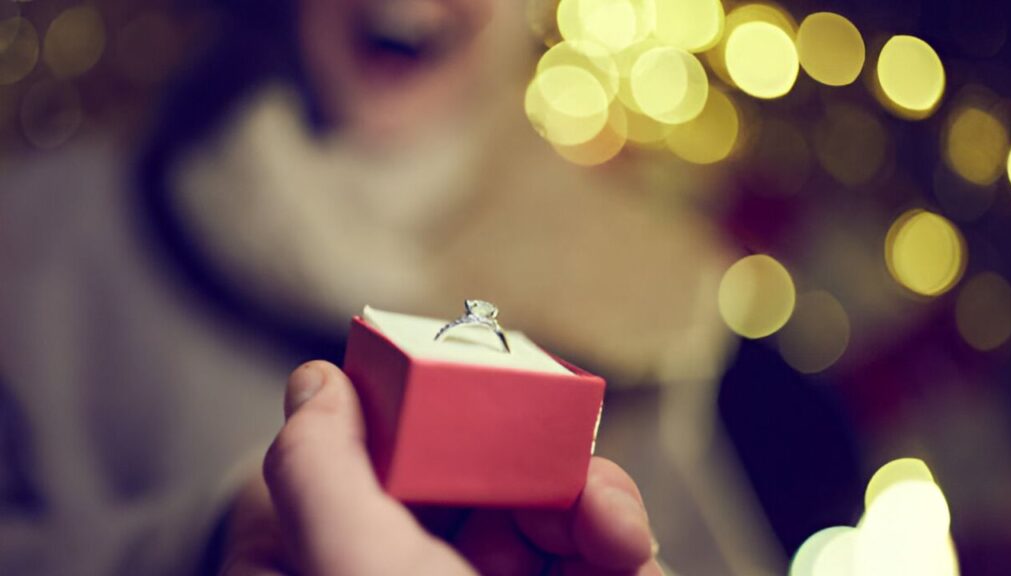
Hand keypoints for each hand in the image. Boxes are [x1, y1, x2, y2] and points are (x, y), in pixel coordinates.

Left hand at [220, 361, 661, 575]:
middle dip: (517, 463)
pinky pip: (610, 547)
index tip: (440, 410)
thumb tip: (314, 377)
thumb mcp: (350, 560)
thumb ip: (316, 466)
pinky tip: (618, 532)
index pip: (377, 489)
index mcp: (360, 571)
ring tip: (593, 509)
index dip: (407, 440)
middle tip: (535, 452)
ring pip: (550, 514)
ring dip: (582, 494)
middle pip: (475, 493)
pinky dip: (621, 527)